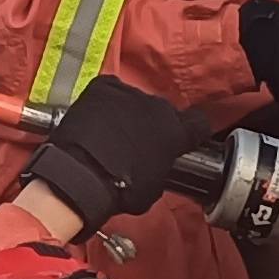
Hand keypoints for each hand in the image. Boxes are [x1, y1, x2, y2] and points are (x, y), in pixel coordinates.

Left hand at [23, 76, 205, 234]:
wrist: (80, 175)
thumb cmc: (119, 189)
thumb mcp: (153, 189)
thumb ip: (162, 170)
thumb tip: (156, 168)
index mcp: (176, 132)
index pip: (198, 123)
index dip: (192, 132)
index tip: (183, 140)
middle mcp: (157, 107)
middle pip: (163, 111)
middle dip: (154, 125)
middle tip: (139, 144)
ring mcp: (130, 94)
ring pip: (136, 101)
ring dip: (130, 114)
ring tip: (113, 134)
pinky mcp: (103, 88)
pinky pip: (111, 90)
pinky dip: (106, 102)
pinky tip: (97, 119)